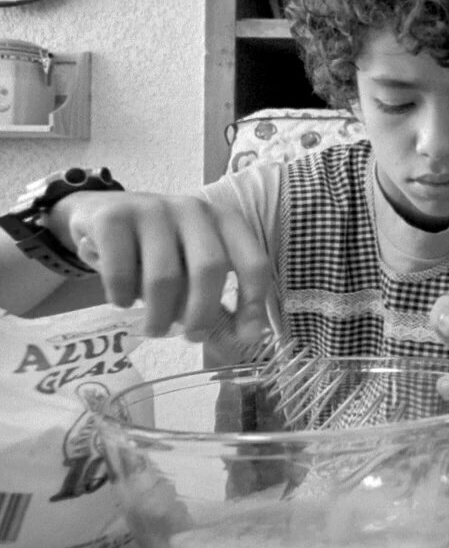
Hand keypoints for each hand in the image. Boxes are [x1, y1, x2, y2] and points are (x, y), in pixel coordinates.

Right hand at [46, 191, 271, 343]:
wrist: (96, 213)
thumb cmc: (155, 249)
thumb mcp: (191, 267)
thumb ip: (216, 300)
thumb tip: (244, 338)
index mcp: (224, 221)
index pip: (253, 262)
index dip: (253, 302)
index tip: (247, 336)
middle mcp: (193, 210)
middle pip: (209, 269)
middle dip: (202, 313)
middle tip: (192, 337)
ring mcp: (152, 209)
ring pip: (164, 276)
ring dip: (160, 315)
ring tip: (155, 328)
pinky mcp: (112, 218)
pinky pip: (122, 272)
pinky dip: (123, 296)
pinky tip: (122, 300)